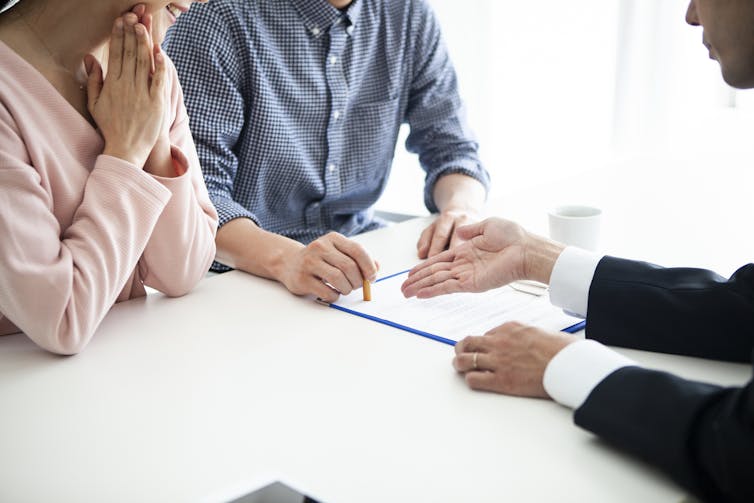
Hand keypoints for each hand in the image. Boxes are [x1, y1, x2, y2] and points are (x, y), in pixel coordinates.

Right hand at [85, 12, 165, 168]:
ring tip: (143, 25)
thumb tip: (89, 57)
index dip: (118, 36)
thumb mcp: (94, 103)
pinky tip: (159, 51)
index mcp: (111, 85)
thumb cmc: (110, 126)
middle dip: (130, 32)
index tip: (120, 21)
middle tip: (132, 15)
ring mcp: (141, 94)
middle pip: (129, 54)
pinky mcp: (156, 103)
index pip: (115, 54)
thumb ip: (93, 80)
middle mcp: (125, 86)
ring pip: (143, 63)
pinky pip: (158, 80)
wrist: (125, 149)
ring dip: (143, 42)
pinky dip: (159, 65)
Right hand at [279, 232, 378, 302]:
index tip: (372, 277)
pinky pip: (327, 292)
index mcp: (333, 238)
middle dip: (358, 281)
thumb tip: (376, 268)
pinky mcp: (302, 279)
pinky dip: (335, 296)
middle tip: (357, 286)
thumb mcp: (339, 253)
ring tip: (345, 289)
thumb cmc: (320, 260)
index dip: (368, 266)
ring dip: (347, 289)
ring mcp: (309, 262)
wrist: (290, 263)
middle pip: (349, 266)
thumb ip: (358, 259)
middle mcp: (320, 247)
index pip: (357, 250)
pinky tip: (332, 292)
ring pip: (338, 279)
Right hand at [402, 217, 563, 298]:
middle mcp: (464, 266)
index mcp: (466, 252)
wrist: (526, 248)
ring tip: (405, 293)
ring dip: (421, 287)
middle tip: (402, 288)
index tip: (411, 273)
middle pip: (434, 274)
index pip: (439, 261)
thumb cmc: (512, 236)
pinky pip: (448, 287)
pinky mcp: (471, 284)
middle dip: (417, 280)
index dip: (423, 267)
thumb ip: (470, 230)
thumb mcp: (488, 226)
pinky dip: (433, 291)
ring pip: (437, 282)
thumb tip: (458, 233)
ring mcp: (467, 275)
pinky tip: (421, 294)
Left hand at [453, 322, 576, 397]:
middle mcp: (500, 342)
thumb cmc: (563, 350)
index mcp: (510, 328)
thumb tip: (530, 341)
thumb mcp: (543, 332)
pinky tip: (476, 381)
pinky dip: (471, 380)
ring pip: (464, 360)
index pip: (487, 333)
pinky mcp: (501, 380)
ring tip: (462, 368)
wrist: (569, 365)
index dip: (484, 342)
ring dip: (460, 364)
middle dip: (463, 349)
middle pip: (468, 343)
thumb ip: (528, 335)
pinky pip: (474, 379)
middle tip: (462, 354)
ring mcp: (498, 361)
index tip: (485, 347)